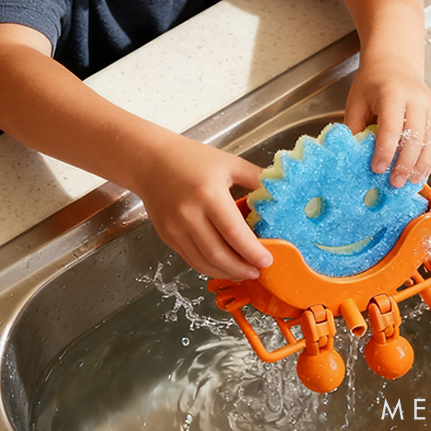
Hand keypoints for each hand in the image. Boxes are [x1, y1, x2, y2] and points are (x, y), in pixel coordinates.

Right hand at [133, 133, 272, 280]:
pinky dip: (209, 267)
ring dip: (226, 272)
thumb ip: (256, 179)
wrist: (150, 160)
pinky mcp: (167, 236)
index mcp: (209, 195)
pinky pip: (190, 259)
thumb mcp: (229, 163)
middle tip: (258, 271)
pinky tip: (223, 265)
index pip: (234, 233)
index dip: (252, 251)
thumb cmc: (191, 158)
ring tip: (243, 272)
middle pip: (218, 255)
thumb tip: (280, 194)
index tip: (267, 260)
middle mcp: (189, 215)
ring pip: (203, 263)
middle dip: (241, 268)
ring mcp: (175, 228)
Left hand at [344, 58, 430, 187]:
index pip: (391, 127)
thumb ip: (354, 129)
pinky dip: (430, 159)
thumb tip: (353, 158)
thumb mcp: (356, 102)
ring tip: (409, 183)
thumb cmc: (372, 82)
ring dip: (420, 165)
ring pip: (430, 141)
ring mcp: (430, 107)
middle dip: (404, 164)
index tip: (377, 169)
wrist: (394, 63)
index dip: (385, 151)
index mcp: (392, 93)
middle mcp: (415, 99)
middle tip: (393, 182)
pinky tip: (420, 172)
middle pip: (415, 137)